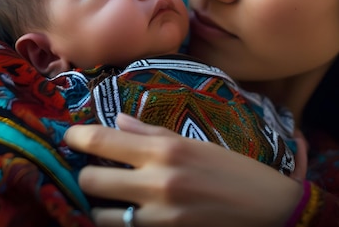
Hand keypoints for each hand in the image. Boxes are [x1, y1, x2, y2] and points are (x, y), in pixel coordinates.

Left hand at [64, 113, 306, 226]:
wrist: (268, 208)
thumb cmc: (233, 169)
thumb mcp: (195, 143)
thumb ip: (151, 133)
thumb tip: (117, 122)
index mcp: (165, 149)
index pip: (101, 141)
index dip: (76, 137)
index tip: (70, 136)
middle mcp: (157, 182)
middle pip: (90, 181)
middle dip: (85, 175)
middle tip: (94, 170)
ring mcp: (159, 216)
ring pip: (99, 215)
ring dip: (100, 205)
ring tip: (111, 196)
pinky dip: (120, 222)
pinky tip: (130, 212)